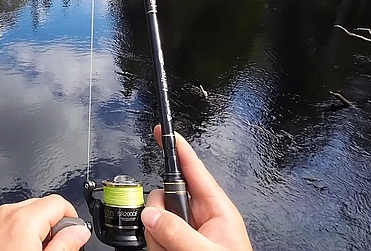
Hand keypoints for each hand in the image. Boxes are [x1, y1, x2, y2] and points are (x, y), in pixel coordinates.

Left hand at [0, 194, 90, 250]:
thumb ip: (65, 246)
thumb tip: (79, 232)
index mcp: (23, 220)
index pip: (59, 203)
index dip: (71, 221)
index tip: (73, 238)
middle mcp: (6, 214)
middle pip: (43, 206)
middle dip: (53, 226)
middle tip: (53, 250)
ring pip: (26, 214)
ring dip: (36, 231)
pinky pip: (11, 222)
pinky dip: (20, 233)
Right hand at [141, 125, 252, 250]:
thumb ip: (179, 233)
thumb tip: (152, 214)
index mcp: (217, 210)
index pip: (193, 170)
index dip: (177, 148)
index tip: (163, 131)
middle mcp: (200, 218)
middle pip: (165, 196)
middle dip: (160, 216)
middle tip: (169, 239)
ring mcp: (186, 234)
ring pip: (155, 219)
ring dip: (158, 239)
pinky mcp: (174, 246)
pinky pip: (154, 236)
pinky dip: (156, 247)